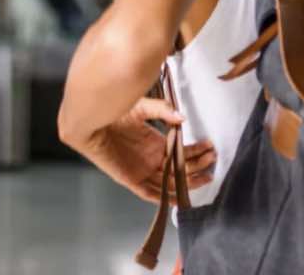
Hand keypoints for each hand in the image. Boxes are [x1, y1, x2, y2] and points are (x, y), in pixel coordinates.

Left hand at [79, 97, 216, 203]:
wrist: (90, 120)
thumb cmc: (113, 111)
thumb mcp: (142, 107)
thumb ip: (162, 110)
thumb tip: (182, 119)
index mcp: (155, 144)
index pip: (182, 153)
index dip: (197, 152)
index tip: (210, 148)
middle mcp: (151, 160)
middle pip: (180, 169)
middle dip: (198, 165)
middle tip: (213, 159)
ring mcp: (142, 171)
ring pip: (170, 183)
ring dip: (189, 181)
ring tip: (206, 176)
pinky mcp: (131, 180)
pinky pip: (151, 193)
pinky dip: (165, 197)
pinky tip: (180, 197)